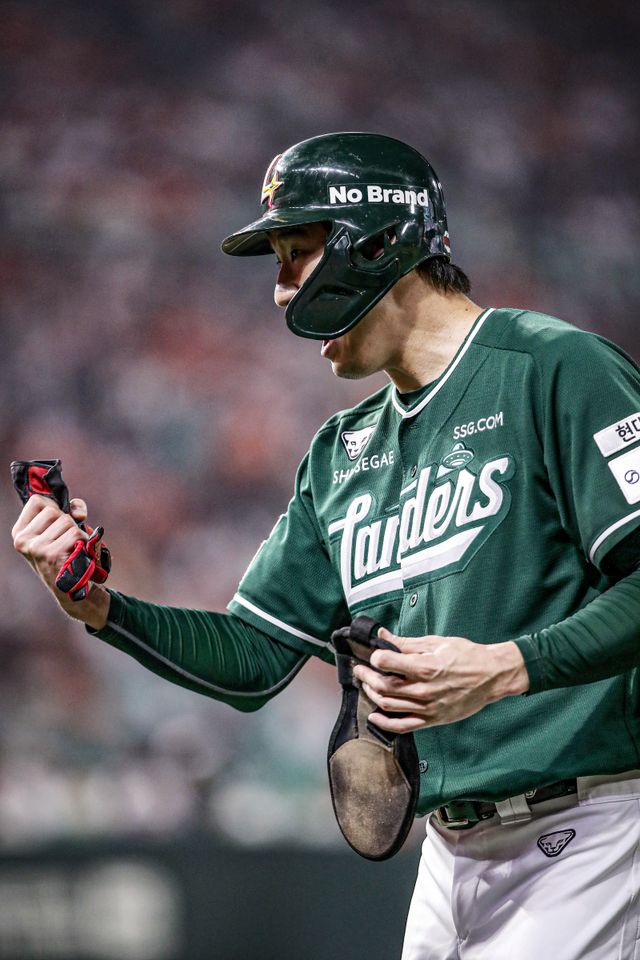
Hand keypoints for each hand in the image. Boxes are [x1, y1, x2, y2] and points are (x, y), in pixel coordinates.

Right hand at [11, 494, 109, 628]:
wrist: (73, 591)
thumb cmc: (67, 556)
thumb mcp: (61, 530)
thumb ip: (69, 510)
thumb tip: (78, 512)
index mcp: (20, 532)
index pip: (37, 500)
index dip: (55, 506)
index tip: (59, 520)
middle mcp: (23, 540)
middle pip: (54, 510)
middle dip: (67, 522)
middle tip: (66, 540)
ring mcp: (36, 548)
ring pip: (67, 521)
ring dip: (77, 533)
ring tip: (72, 549)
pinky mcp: (52, 555)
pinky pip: (76, 533)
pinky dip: (84, 541)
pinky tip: (78, 555)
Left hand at [352, 627, 528, 732]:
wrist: (492, 676)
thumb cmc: (467, 656)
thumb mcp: (437, 642)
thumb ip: (406, 642)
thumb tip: (383, 635)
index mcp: (425, 667)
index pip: (386, 663)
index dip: (374, 657)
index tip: (371, 654)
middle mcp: (424, 689)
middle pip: (383, 686)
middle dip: (366, 676)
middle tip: (360, 669)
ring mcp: (428, 707)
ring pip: (389, 705)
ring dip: (372, 695)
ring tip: (366, 685)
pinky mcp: (433, 719)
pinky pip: (404, 726)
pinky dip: (385, 724)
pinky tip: (374, 716)